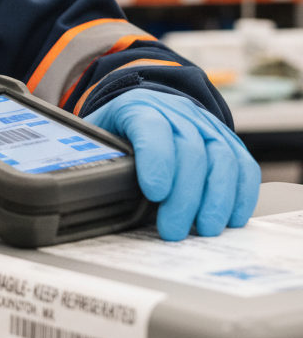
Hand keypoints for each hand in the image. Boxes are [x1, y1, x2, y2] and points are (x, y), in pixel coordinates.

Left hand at [85, 88, 259, 240]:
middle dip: (184, 196)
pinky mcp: (228, 141)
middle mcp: (177, 111)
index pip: (151, 127)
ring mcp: (206, 125)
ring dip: (216, 199)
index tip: (154, 193)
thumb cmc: (118, 133)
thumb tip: (93, 193)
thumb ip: (100, 160)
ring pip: (222, 158)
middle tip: (172, 230)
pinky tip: (230, 219)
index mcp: (139, 107)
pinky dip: (241, 194)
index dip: (156, 160)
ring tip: (203, 230)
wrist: (146, 110)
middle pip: (190, 150)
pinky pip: (244, 165)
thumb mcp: (99, 140)